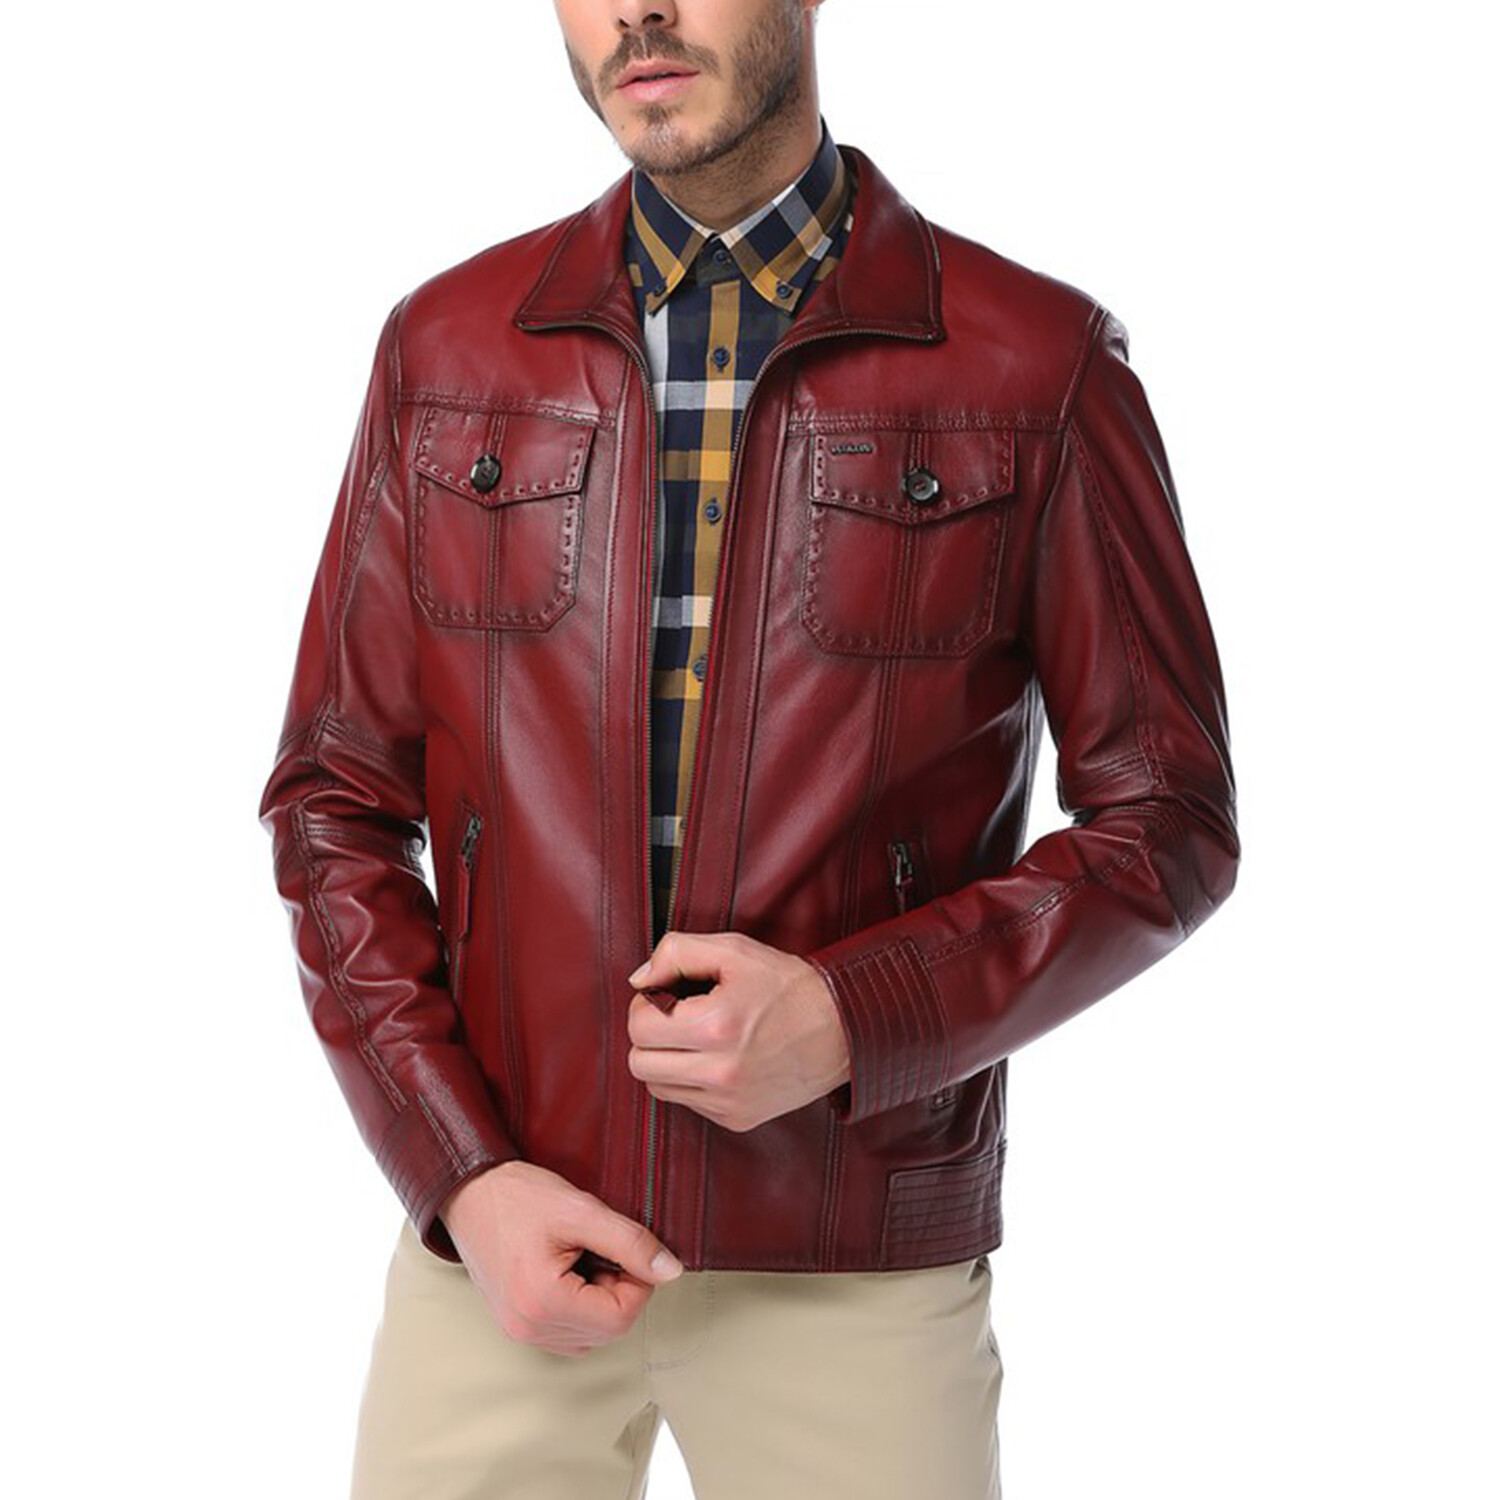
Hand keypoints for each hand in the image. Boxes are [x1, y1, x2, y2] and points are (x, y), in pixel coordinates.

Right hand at [439, 1161, 684, 1357]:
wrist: (469, 1193)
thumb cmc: (519, 1197)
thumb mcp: (582, 1210)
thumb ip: (631, 1242)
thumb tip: (671, 1271)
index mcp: (543, 1302)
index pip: (621, 1317)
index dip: (637, 1282)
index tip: (625, 1248)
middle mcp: (528, 1328)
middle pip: (608, 1329)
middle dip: (618, 1289)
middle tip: (599, 1247)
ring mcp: (520, 1331)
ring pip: (592, 1335)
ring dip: (600, 1299)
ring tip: (580, 1256)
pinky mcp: (517, 1325)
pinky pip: (569, 1333)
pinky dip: (581, 1307)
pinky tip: (567, 1271)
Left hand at [625, 930, 851, 1132]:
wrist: (842, 1028)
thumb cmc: (786, 985)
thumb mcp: (734, 951)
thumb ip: (676, 953)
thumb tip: (638, 981)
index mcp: (716, 1026)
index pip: (639, 1026)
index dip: (648, 1003)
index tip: (670, 994)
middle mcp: (721, 1071)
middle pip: (639, 1062)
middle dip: (651, 1034)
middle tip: (677, 1016)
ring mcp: (729, 1101)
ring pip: (657, 1086)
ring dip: (666, 1060)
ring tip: (696, 1037)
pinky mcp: (737, 1118)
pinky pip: (687, 1101)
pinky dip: (691, 1080)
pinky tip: (716, 1058)